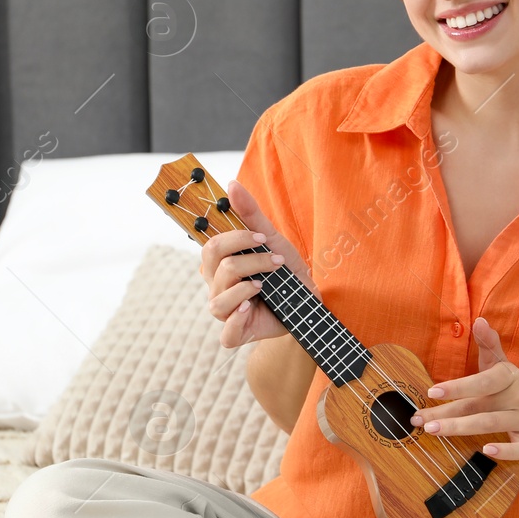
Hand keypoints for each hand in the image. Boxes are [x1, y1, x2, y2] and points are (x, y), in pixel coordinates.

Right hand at [200, 179, 315, 348]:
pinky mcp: (238, 333)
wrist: (308, 300)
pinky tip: (250, 307)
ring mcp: (226, 312)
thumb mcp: (271, 238)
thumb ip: (250, 214)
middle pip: (217, 269)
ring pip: (219, 300)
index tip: (262, 237)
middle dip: (250, 261)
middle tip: (275, 260)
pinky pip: (226, 333)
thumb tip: (231, 184)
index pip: (210, 246)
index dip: (234, 239)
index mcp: (219, 264)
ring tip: (266, 284)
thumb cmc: (284, 269)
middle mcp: (217, 287)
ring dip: (247, 287)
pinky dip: (236, 320)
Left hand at [408, 317, 518, 461]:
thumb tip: (479, 320)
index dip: (458, 387)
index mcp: (509, 377)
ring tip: (433, 432)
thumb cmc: (513, 390)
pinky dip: (505, 450)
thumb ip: (489, 345)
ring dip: (462, 428)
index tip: (431, 392)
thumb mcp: (502, 366)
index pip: (482, 381)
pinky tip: (486, 451)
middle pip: (479, 405)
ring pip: (492, 424)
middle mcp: (518, 397)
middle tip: (421, 420)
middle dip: (449, 413)